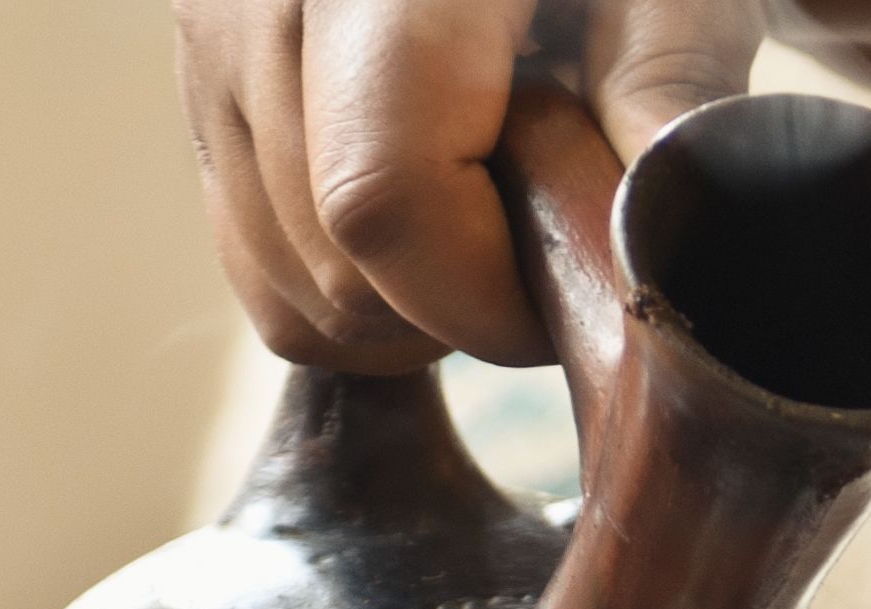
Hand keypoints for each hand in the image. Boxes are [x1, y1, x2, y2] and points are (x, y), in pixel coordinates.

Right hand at [174, 0, 767, 368]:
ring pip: (284, 285)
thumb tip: (659, 261)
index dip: (487, 298)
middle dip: (458, 311)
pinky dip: (347, 296)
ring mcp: (212, 31)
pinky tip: (430, 231)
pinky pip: (254, 263)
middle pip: (329, 259)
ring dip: (403, 315)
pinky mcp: (202, 75)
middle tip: (548, 252)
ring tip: (492, 226)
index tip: (574, 291)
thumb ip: (668, 98)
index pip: (383, 201)